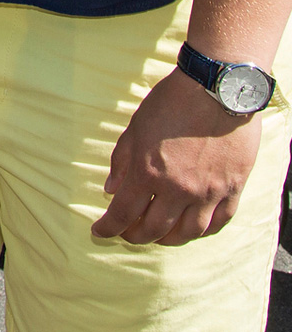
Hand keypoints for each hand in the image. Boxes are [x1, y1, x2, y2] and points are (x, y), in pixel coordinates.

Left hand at [92, 68, 261, 245]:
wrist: (215, 91)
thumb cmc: (170, 104)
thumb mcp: (135, 129)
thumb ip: (122, 162)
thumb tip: (111, 189)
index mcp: (149, 173)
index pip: (124, 213)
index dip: (109, 227)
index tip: (99, 232)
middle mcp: (179, 189)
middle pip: (155, 229)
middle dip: (136, 236)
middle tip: (127, 234)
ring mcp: (209, 192)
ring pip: (189, 233)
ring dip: (169, 240)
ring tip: (158, 236)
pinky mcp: (233, 189)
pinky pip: (219, 222)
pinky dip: (203, 231)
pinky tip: (192, 229)